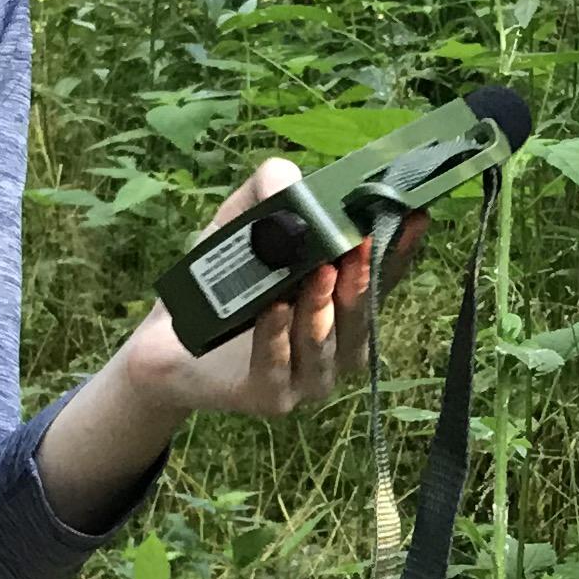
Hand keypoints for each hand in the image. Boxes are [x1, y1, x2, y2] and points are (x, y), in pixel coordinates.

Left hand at [33, 161, 427, 531]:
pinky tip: (273, 309)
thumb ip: (268, 194)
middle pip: (361, 319)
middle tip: (360, 246)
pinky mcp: (269, 398)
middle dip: (362, 282)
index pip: (383, 280)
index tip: (416, 216)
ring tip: (318, 274)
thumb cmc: (217, 282)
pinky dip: (276, 338)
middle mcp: (335, 347)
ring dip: (323, 310)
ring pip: (325, 347)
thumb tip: (290, 180)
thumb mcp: (240, 224)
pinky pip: (277, 368)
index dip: (401, 252)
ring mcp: (306, 378)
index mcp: (341, 307)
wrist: (163, 343)